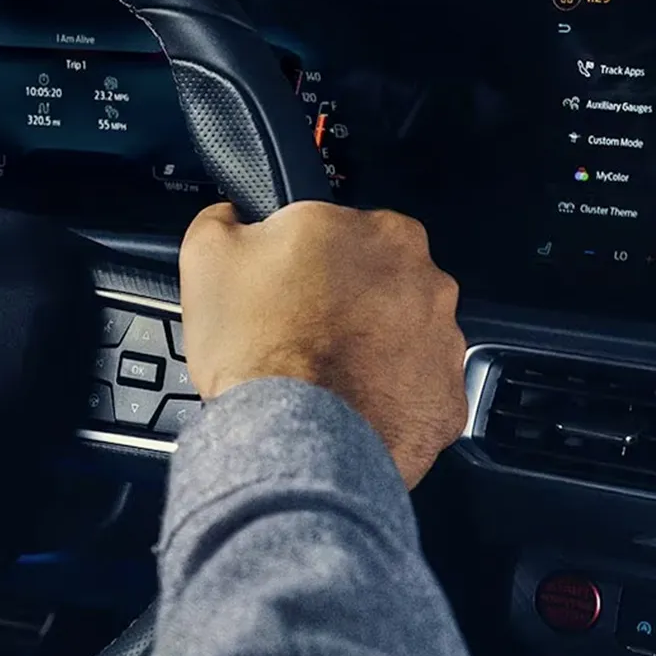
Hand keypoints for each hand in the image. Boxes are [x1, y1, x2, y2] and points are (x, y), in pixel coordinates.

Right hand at [179, 201, 466, 488]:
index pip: (342, 231)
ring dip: (372, 347)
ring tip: (324, 374)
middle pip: (380, 281)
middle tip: (301, 333)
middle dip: (347, 302)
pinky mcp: (446, 397)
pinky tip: (350, 404)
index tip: (288, 287)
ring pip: (403, 334)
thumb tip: (231, 217)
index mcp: (379, 232)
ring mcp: (443, 341)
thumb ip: (225, 219)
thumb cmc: (257, 349)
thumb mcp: (209, 256)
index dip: (308, 260)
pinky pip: (417, 388)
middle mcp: (426, 279)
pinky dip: (389, 395)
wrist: (291, 438)